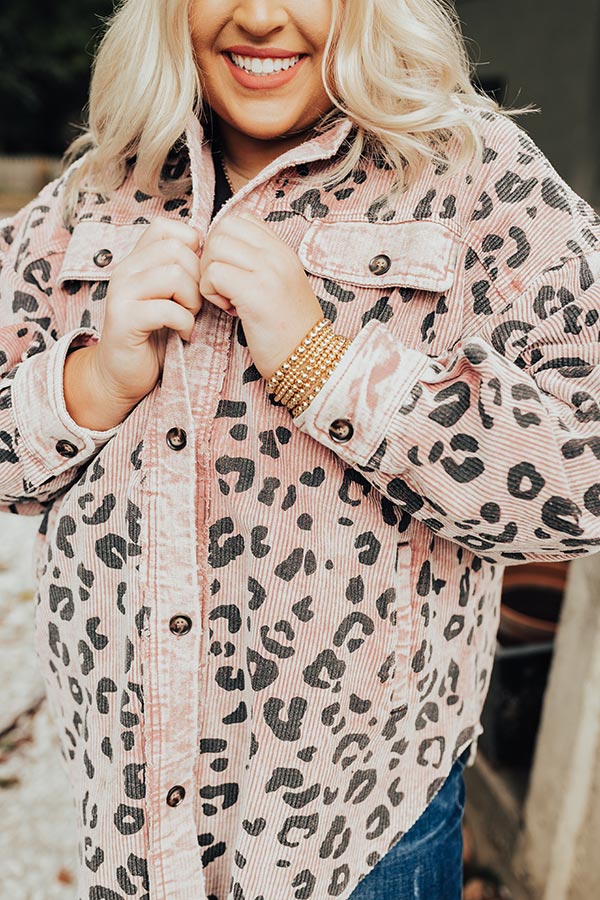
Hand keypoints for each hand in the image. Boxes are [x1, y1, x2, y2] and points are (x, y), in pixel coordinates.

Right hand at [93, 218, 201, 405]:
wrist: (122, 374)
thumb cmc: (155, 335)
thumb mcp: (172, 296)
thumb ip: (184, 272)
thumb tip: (214, 253)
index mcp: (137, 260)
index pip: (167, 227)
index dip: (193, 249)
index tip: (197, 278)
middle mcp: (125, 270)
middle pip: (177, 250)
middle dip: (197, 279)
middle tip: (194, 305)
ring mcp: (121, 293)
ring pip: (174, 275)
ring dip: (192, 301)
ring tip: (188, 318)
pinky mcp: (123, 320)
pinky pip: (167, 309)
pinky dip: (185, 324)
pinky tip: (184, 334)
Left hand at [199, 212, 323, 379]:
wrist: (309, 361)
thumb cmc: (288, 330)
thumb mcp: (280, 285)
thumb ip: (258, 264)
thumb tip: (220, 253)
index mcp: (284, 251)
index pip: (241, 220)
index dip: (225, 243)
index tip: (232, 272)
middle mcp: (278, 255)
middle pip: (223, 229)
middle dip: (212, 257)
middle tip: (223, 286)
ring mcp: (268, 271)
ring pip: (215, 248)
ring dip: (210, 275)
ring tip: (227, 299)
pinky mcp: (255, 293)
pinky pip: (213, 274)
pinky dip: (211, 293)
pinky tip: (229, 310)